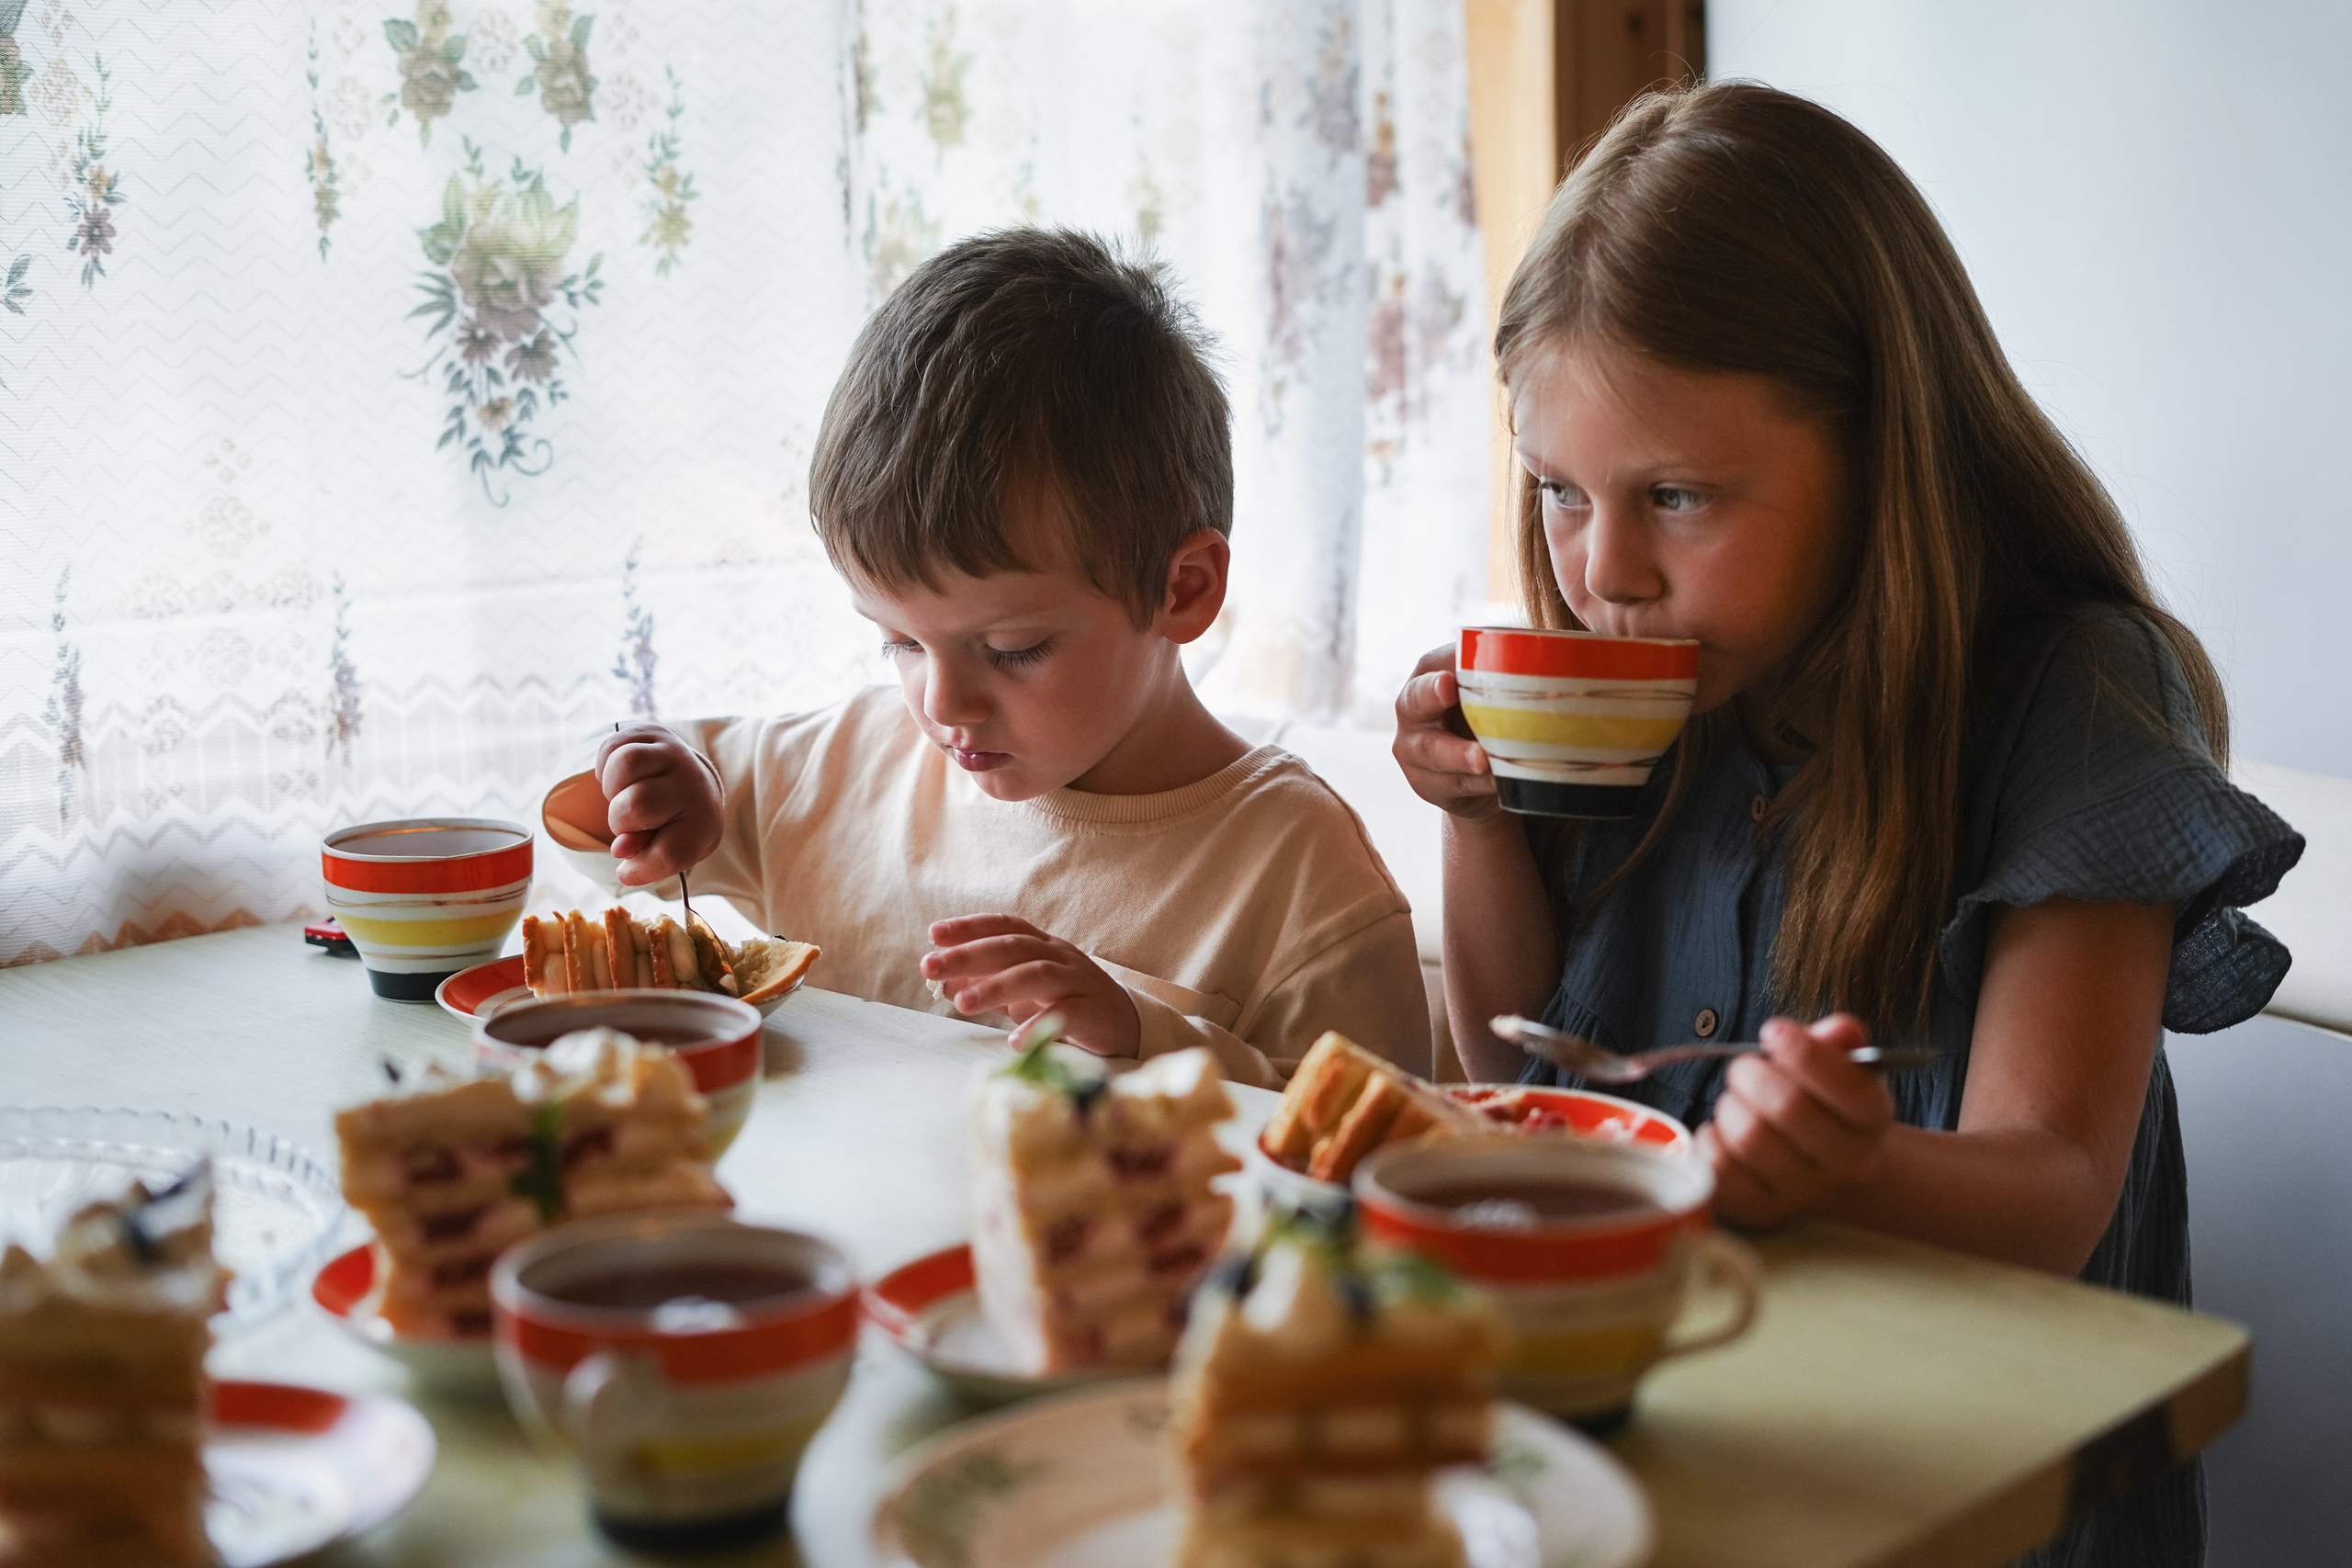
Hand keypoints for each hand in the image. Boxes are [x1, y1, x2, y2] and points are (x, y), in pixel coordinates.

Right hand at [594, 723, 722, 886]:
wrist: (692, 782)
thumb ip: (646, 857)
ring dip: (612, 787)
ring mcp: (674, 752)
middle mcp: (692, 783)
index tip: (628, 869)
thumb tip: (620, 848)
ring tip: (623, 795)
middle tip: (629, 821)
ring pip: (625, 763)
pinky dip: (605, 766)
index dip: (642, 868)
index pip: (670, 853)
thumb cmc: (677, 824)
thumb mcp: (670, 848)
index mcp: (703, 821)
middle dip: (620, 820)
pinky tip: (621, 779)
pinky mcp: (653, 733)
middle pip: (637, 804)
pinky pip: (612, 745)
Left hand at [922, 915, 1141, 1058]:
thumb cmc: (1067, 1002)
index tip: (933, 934)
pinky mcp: (1095, 1012)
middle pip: (1013, 947)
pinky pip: (1067, 1014)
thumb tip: (943, 982)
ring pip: (1037, 974)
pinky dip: (1039, 1024)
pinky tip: (1013, 1040)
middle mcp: (1060, 956)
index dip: (970, 927)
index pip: (1005, 926)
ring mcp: (1079, 982)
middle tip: (930, 966)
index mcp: (1043, 945)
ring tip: (961, 1003)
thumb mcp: (1025, 991)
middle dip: (968, 955)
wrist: (1127, 1024)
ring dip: (996, 987)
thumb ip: (988, 983)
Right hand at [1393, 644, 1501, 821]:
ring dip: (1460, 756)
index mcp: (1431, 672)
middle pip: (1416, 702)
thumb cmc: (1493, 712)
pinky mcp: (1425, 783)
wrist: (1480, 768)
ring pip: (1432, 751)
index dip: (1442, 669)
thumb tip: (1567, 658)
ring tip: (1484, 760)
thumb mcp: (1499, 687)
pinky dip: (1476, 785)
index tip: (1452, 678)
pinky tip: (1497, 782)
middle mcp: (1413, 707)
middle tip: (1450, 690)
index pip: (1433, 665)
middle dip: (1432, 696)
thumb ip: (1514, 671)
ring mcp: (1413, 748)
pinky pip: (1450, 785)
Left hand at [1701, 1014, 1894, 1227]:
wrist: (1823, 1168)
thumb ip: (1839, 1041)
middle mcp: (1848, 1163)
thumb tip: (1838, 1030)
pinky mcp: (1761, 1210)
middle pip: (1788, 1107)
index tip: (1774, 1032)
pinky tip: (1723, 1133)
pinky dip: (1710, 1140)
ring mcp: (1805, 1192)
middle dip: (1752, 1073)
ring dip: (1730, 1106)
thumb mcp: (1839, 1067)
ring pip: (1749, 1136)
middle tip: (1744, 1067)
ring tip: (1737, 1102)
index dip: (1804, 1053)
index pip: (1849, 1087)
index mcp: (1872, 1119)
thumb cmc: (1823, 1104)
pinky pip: (1719, 1168)